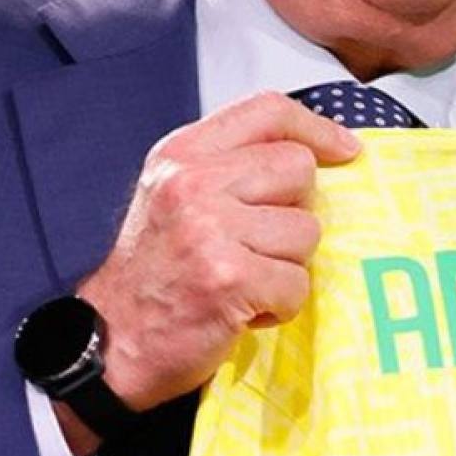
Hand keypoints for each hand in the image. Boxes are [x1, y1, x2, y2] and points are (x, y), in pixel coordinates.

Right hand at [78, 93, 360, 416]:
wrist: (109, 345)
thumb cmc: (156, 272)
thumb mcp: (178, 196)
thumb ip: (234, 166)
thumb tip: (319, 151)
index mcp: (182, 154)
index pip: (268, 110)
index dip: (317, 127)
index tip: (345, 150)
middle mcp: (192, 183)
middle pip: (298, 168)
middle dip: (294, 211)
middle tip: (257, 245)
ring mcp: (209, 229)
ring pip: (306, 231)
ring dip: (287, 265)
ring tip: (244, 279)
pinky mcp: (228, 278)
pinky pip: (298, 284)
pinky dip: (279, 306)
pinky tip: (242, 310)